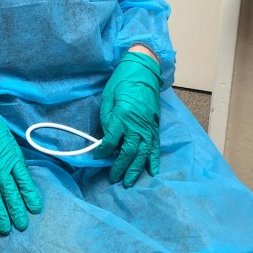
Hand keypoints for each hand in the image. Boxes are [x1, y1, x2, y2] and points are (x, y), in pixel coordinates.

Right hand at [0, 82, 42, 234]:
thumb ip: (13, 156)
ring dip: (1, 214)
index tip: (35, 209)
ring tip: (5, 229)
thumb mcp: (7, 138)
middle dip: (17, 211)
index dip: (30, 196)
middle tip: (22, 226)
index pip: (24, 181)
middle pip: (11, 193)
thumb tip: (18, 170)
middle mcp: (0, 168)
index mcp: (12, 157)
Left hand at [94, 51, 161, 186]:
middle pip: (128, 152)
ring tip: (130, 181)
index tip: (97, 156)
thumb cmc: (122, 82)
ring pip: (142, 153)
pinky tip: (151, 171)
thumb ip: (107, 119)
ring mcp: (147, 127)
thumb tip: (107, 137)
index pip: (111, 141)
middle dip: (120, 167)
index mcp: (122, 116)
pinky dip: (153, 160)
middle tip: (115, 179)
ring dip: (136, 169)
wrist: (142, 71)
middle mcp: (136, 124)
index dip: (103, 151)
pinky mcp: (155, 126)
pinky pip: (155, 146)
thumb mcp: (108, 98)